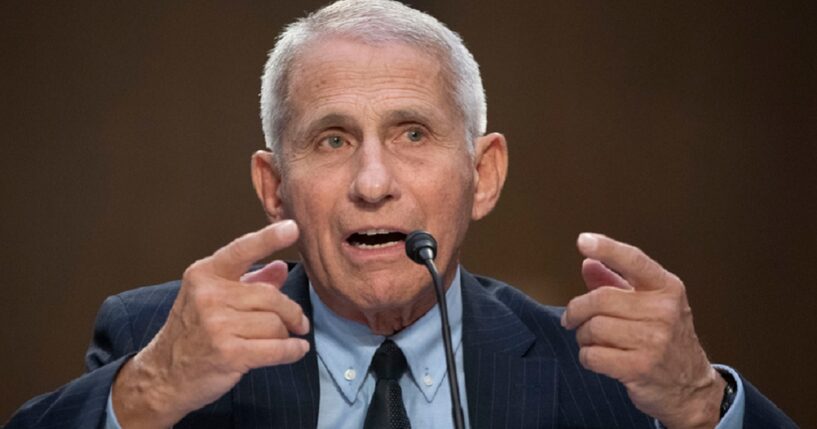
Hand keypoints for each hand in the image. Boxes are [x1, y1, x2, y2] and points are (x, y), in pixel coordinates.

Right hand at [112, 220, 310, 427]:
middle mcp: (208, 296)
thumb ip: (249, 281)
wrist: (163, 376)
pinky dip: (292, 350)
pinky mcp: (228, 353)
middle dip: (291, 312)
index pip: (242, 250)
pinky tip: (297, 349)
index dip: (269, 238)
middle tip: (299, 322)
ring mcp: (217, 325)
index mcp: (204, 275)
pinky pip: (276, 348)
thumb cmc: (192, 334)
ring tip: (285, 338)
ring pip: (275, 323)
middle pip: (271, 297)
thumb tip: (280, 268)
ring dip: (286, 334)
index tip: (293, 228)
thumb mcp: (212, 299)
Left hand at [562, 233, 724, 428]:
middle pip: (600, 299)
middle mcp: (664, 311)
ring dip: (583, 336)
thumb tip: (589, 263)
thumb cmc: (666, 341)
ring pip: (593, 328)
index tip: (583, 241)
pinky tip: (597, 357)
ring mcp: (655, 340)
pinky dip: (587, 357)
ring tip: (592, 341)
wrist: (691, 388)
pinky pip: (593, 355)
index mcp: (668, 289)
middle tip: (573, 319)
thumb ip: (617, 283)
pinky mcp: (640, 367)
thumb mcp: (650, 306)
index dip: (606, 248)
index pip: (633, 260)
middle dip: (577, 311)